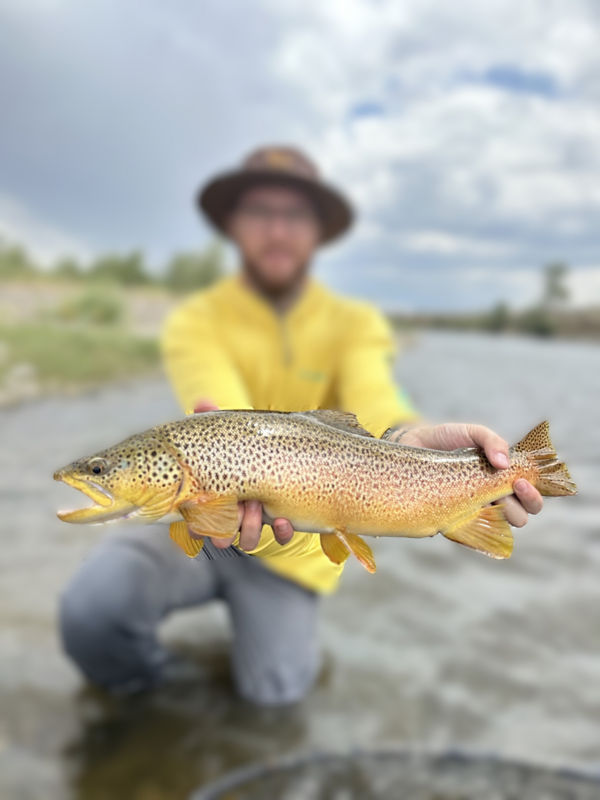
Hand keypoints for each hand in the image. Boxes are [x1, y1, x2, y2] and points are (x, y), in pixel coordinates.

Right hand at [193, 400, 295, 550]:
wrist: (286, 454)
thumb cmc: (247, 445)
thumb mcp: (232, 433)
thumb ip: (215, 420)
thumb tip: (201, 403)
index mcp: (215, 497)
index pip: (196, 522)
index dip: (195, 527)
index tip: (197, 520)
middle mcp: (233, 514)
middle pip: (221, 535)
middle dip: (225, 528)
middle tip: (233, 510)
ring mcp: (257, 520)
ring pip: (248, 539)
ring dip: (251, 528)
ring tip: (257, 507)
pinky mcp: (281, 522)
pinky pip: (280, 537)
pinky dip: (282, 532)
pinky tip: (284, 520)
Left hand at [394, 422, 542, 527]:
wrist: (412, 444)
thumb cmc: (446, 439)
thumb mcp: (472, 432)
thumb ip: (492, 440)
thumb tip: (504, 463)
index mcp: (502, 481)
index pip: (530, 497)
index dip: (534, 495)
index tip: (522, 481)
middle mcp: (492, 499)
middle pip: (521, 516)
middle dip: (525, 505)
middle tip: (513, 487)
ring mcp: (472, 512)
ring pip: (499, 527)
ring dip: (503, 515)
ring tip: (490, 497)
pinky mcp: (451, 520)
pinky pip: (469, 534)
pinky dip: (475, 526)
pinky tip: (469, 511)